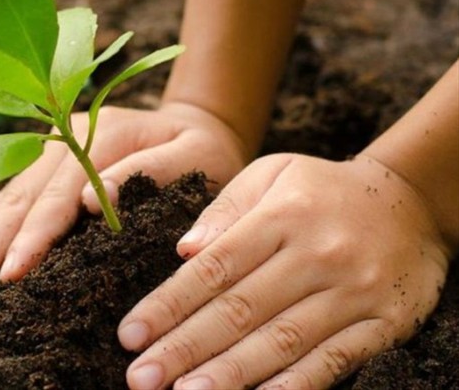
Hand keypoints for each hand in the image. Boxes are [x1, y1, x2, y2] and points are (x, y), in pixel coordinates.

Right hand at [0, 101, 247, 289]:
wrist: (197, 125)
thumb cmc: (203, 150)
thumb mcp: (195, 156)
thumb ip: (149, 172)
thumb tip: (91, 201)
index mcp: (101, 133)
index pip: (58, 193)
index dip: (34, 235)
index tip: (13, 273)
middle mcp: (65, 137)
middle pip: (20, 196)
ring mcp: (51, 149)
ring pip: (8, 198)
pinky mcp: (47, 165)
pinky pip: (14, 200)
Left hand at [119, 153, 451, 388]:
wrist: (411, 203)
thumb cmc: (323, 190)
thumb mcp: (273, 173)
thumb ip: (226, 208)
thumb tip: (184, 250)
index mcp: (282, 217)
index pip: (214, 268)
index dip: (168, 305)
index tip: (130, 334)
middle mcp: (316, 255)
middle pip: (239, 310)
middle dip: (184, 347)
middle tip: (141, 378)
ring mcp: (353, 292)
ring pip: (281, 341)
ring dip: (229, 373)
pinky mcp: (383, 323)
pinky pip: (333, 360)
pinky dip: (294, 385)